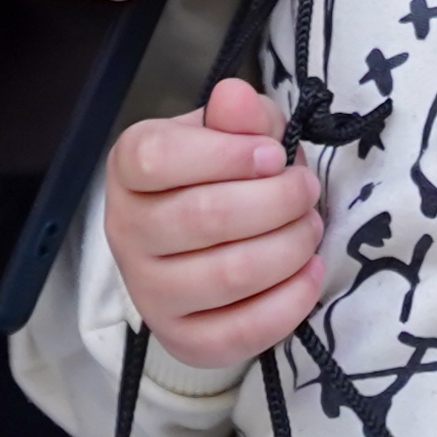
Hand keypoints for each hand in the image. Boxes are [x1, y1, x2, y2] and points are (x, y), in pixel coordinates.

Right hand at [107, 76, 324, 369]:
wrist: (200, 245)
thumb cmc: (218, 174)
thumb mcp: (230, 132)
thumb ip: (238, 114)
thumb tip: (235, 97)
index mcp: (128, 169)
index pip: (159, 159)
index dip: (227, 155)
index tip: (273, 155)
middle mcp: (126, 231)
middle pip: (205, 217)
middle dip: (277, 200)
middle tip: (306, 189)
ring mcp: (149, 292)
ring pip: (229, 274)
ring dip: (290, 246)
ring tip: (309, 227)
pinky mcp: (181, 339)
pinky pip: (240, 331)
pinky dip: (290, 301)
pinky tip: (308, 272)